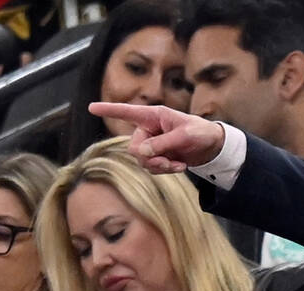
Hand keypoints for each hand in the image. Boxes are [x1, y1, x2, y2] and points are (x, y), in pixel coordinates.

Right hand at [89, 102, 225, 173]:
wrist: (213, 146)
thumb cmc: (201, 132)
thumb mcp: (184, 136)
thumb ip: (162, 143)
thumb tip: (141, 153)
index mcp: (152, 116)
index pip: (127, 112)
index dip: (109, 110)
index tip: (91, 107)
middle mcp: (148, 129)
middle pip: (134, 148)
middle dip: (149, 158)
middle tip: (167, 163)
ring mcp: (152, 144)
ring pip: (142, 161)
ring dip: (159, 167)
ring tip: (178, 165)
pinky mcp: (159, 156)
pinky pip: (152, 167)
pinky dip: (166, 170)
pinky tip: (180, 166)